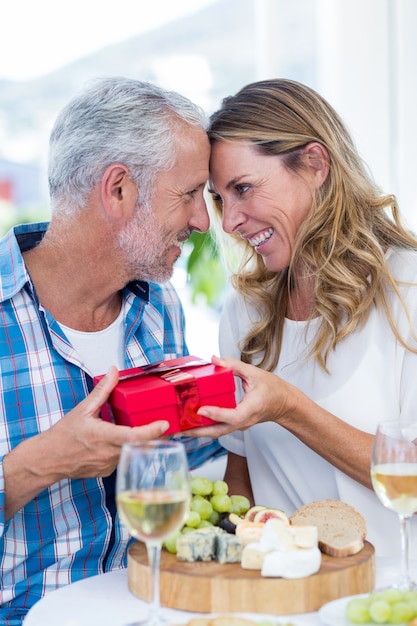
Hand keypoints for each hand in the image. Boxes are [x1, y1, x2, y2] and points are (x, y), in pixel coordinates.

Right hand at [44, 366, 169, 479]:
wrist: (48, 460)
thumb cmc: (63, 435)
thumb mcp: (83, 409)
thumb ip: (102, 390)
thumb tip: (113, 371)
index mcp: (103, 436)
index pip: (134, 436)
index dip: (152, 431)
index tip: (164, 423)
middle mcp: (108, 454)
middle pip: (140, 446)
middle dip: (153, 435)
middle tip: (162, 424)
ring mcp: (108, 465)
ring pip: (132, 453)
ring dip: (139, 442)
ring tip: (143, 430)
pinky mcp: (107, 472)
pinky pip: (123, 459)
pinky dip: (126, 450)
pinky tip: (120, 442)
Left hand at [188, 355, 296, 437]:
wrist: (284, 404)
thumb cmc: (273, 389)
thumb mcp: (255, 373)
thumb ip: (234, 365)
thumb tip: (215, 359)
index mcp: (250, 409)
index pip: (232, 416)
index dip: (216, 414)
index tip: (201, 410)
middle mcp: (243, 422)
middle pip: (218, 431)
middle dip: (198, 431)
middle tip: (179, 428)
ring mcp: (239, 426)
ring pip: (217, 432)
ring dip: (198, 431)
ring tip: (179, 427)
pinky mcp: (235, 425)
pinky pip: (218, 429)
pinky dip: (204, 427)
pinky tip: (191, 422)